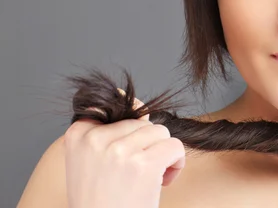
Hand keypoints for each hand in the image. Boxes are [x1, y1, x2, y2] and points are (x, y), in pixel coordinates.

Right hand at [64, 89, 185, 207]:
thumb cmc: (102, 201)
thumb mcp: (91, 163)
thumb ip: (108, 134)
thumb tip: (140, 103)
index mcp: (78, 135)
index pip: (110, 106)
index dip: (128, 126)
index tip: (127, 149)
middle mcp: (95, 139)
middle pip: (142, 122)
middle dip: (148, 145)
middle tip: (138, 174)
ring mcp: (119, 150)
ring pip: (161, 132)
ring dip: (163, 154)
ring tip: (150, 178)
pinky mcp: (143, 164)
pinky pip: (175, 147)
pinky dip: (177, 164)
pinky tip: (163, 182)